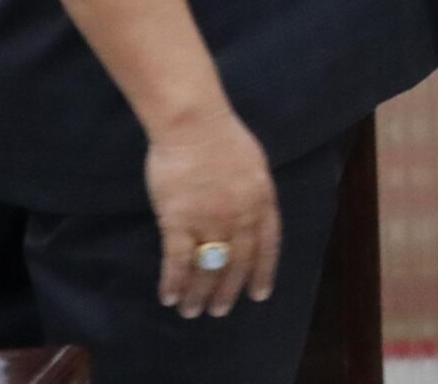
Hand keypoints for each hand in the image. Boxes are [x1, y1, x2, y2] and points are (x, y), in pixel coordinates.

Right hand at [145, 102, 281, 317]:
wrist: (194, 125)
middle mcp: (240, 216)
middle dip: (229, 290)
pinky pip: (177, 260)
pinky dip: (174, 282)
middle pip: (238, 263)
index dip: (263, 272)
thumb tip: (251, 216)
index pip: (267, 246)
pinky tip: (170, 297)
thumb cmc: (224, 138)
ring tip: (193, 312)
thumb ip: (254, 195)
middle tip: (221, 311)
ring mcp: (210, 220)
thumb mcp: (255, 167)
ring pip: (208, 267)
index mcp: (263, 201)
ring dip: (200, 293)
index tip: (259, 295)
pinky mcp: (178, 221)